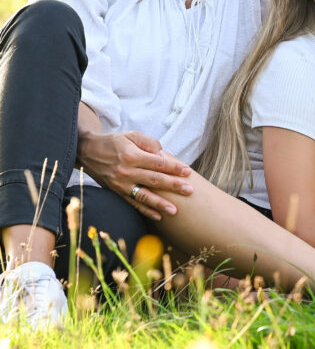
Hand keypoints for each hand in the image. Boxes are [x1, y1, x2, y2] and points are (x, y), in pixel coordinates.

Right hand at [77, 130, 192, 219]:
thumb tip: (164, 156)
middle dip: (173, 186)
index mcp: (132, 155)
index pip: (158, 163)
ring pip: (144, 196)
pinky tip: (158, 216)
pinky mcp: (117, 192)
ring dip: (160, 204)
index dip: (174, 168)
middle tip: (189, 191)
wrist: (88, 152)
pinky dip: (146, 211)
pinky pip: (133, 203)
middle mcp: (126, 171)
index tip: (188, 172)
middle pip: (154, 180)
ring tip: (175, 211)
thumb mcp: (132, 135)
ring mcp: (121, 184)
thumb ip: (150, 143)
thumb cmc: (114, 142)